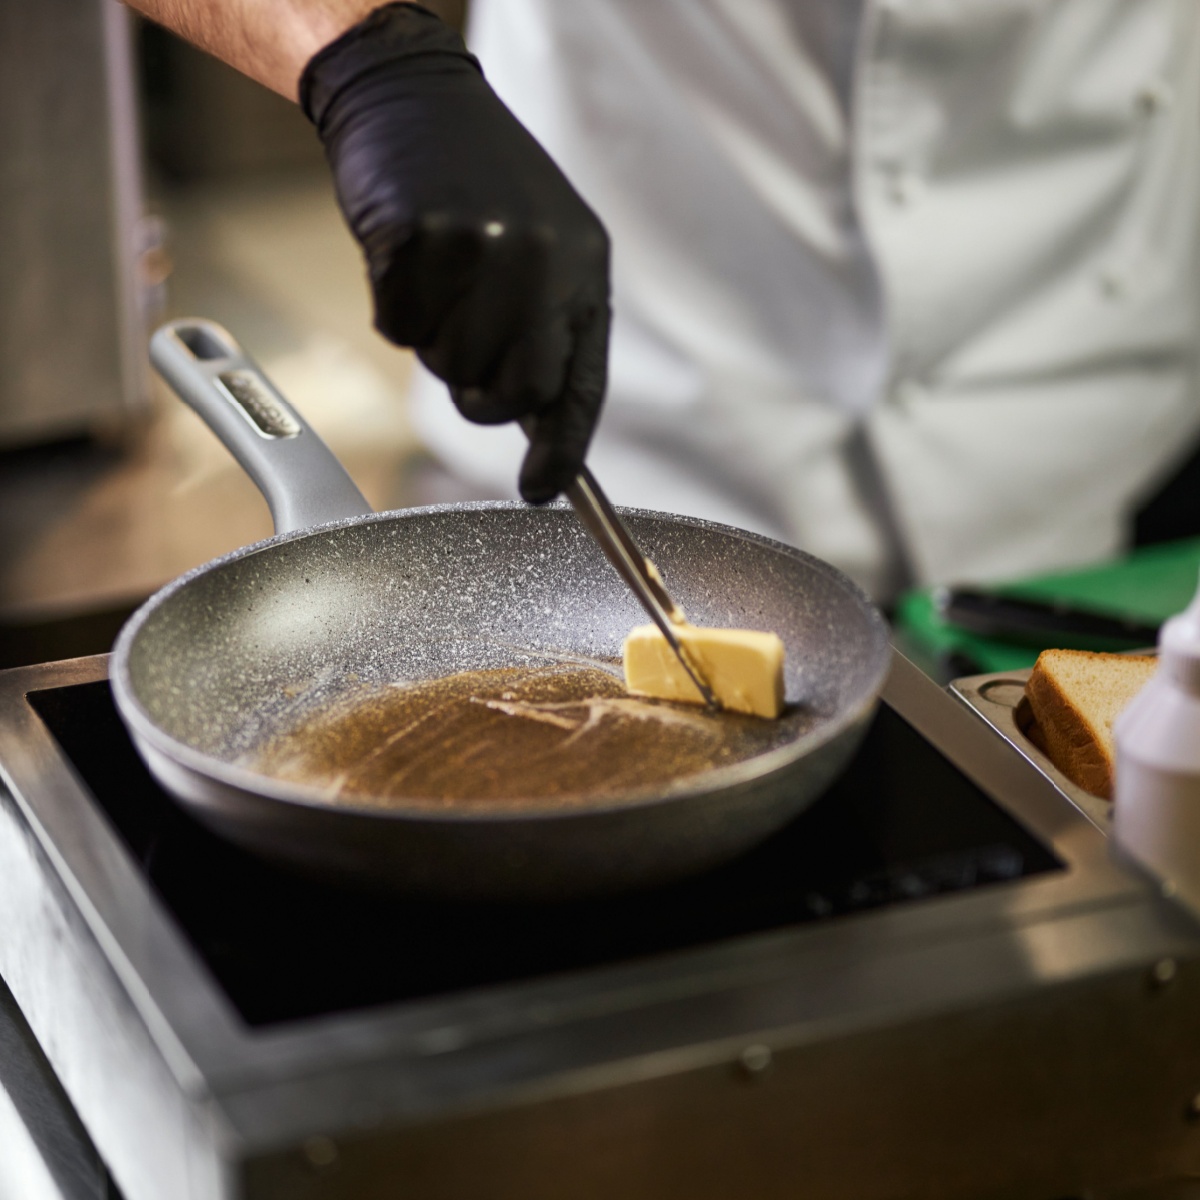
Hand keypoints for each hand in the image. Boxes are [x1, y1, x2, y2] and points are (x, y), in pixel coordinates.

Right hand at [301, 3, 609, 502]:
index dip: (562, 449)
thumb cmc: (482, 186)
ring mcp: (482, 250)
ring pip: (450, 368)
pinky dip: (394, 308)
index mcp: (584, 270)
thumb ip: (550, 331)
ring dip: (435, 340)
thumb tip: (542, 429)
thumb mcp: (546, 249)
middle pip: (511, 395)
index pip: (581, 385)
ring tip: (442, 273)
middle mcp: (543, 262)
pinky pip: (398, 330)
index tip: (542, 490)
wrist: (415, 100)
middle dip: (480, 393)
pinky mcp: (419, 239)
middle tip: (463, 338)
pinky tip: (408, 255)